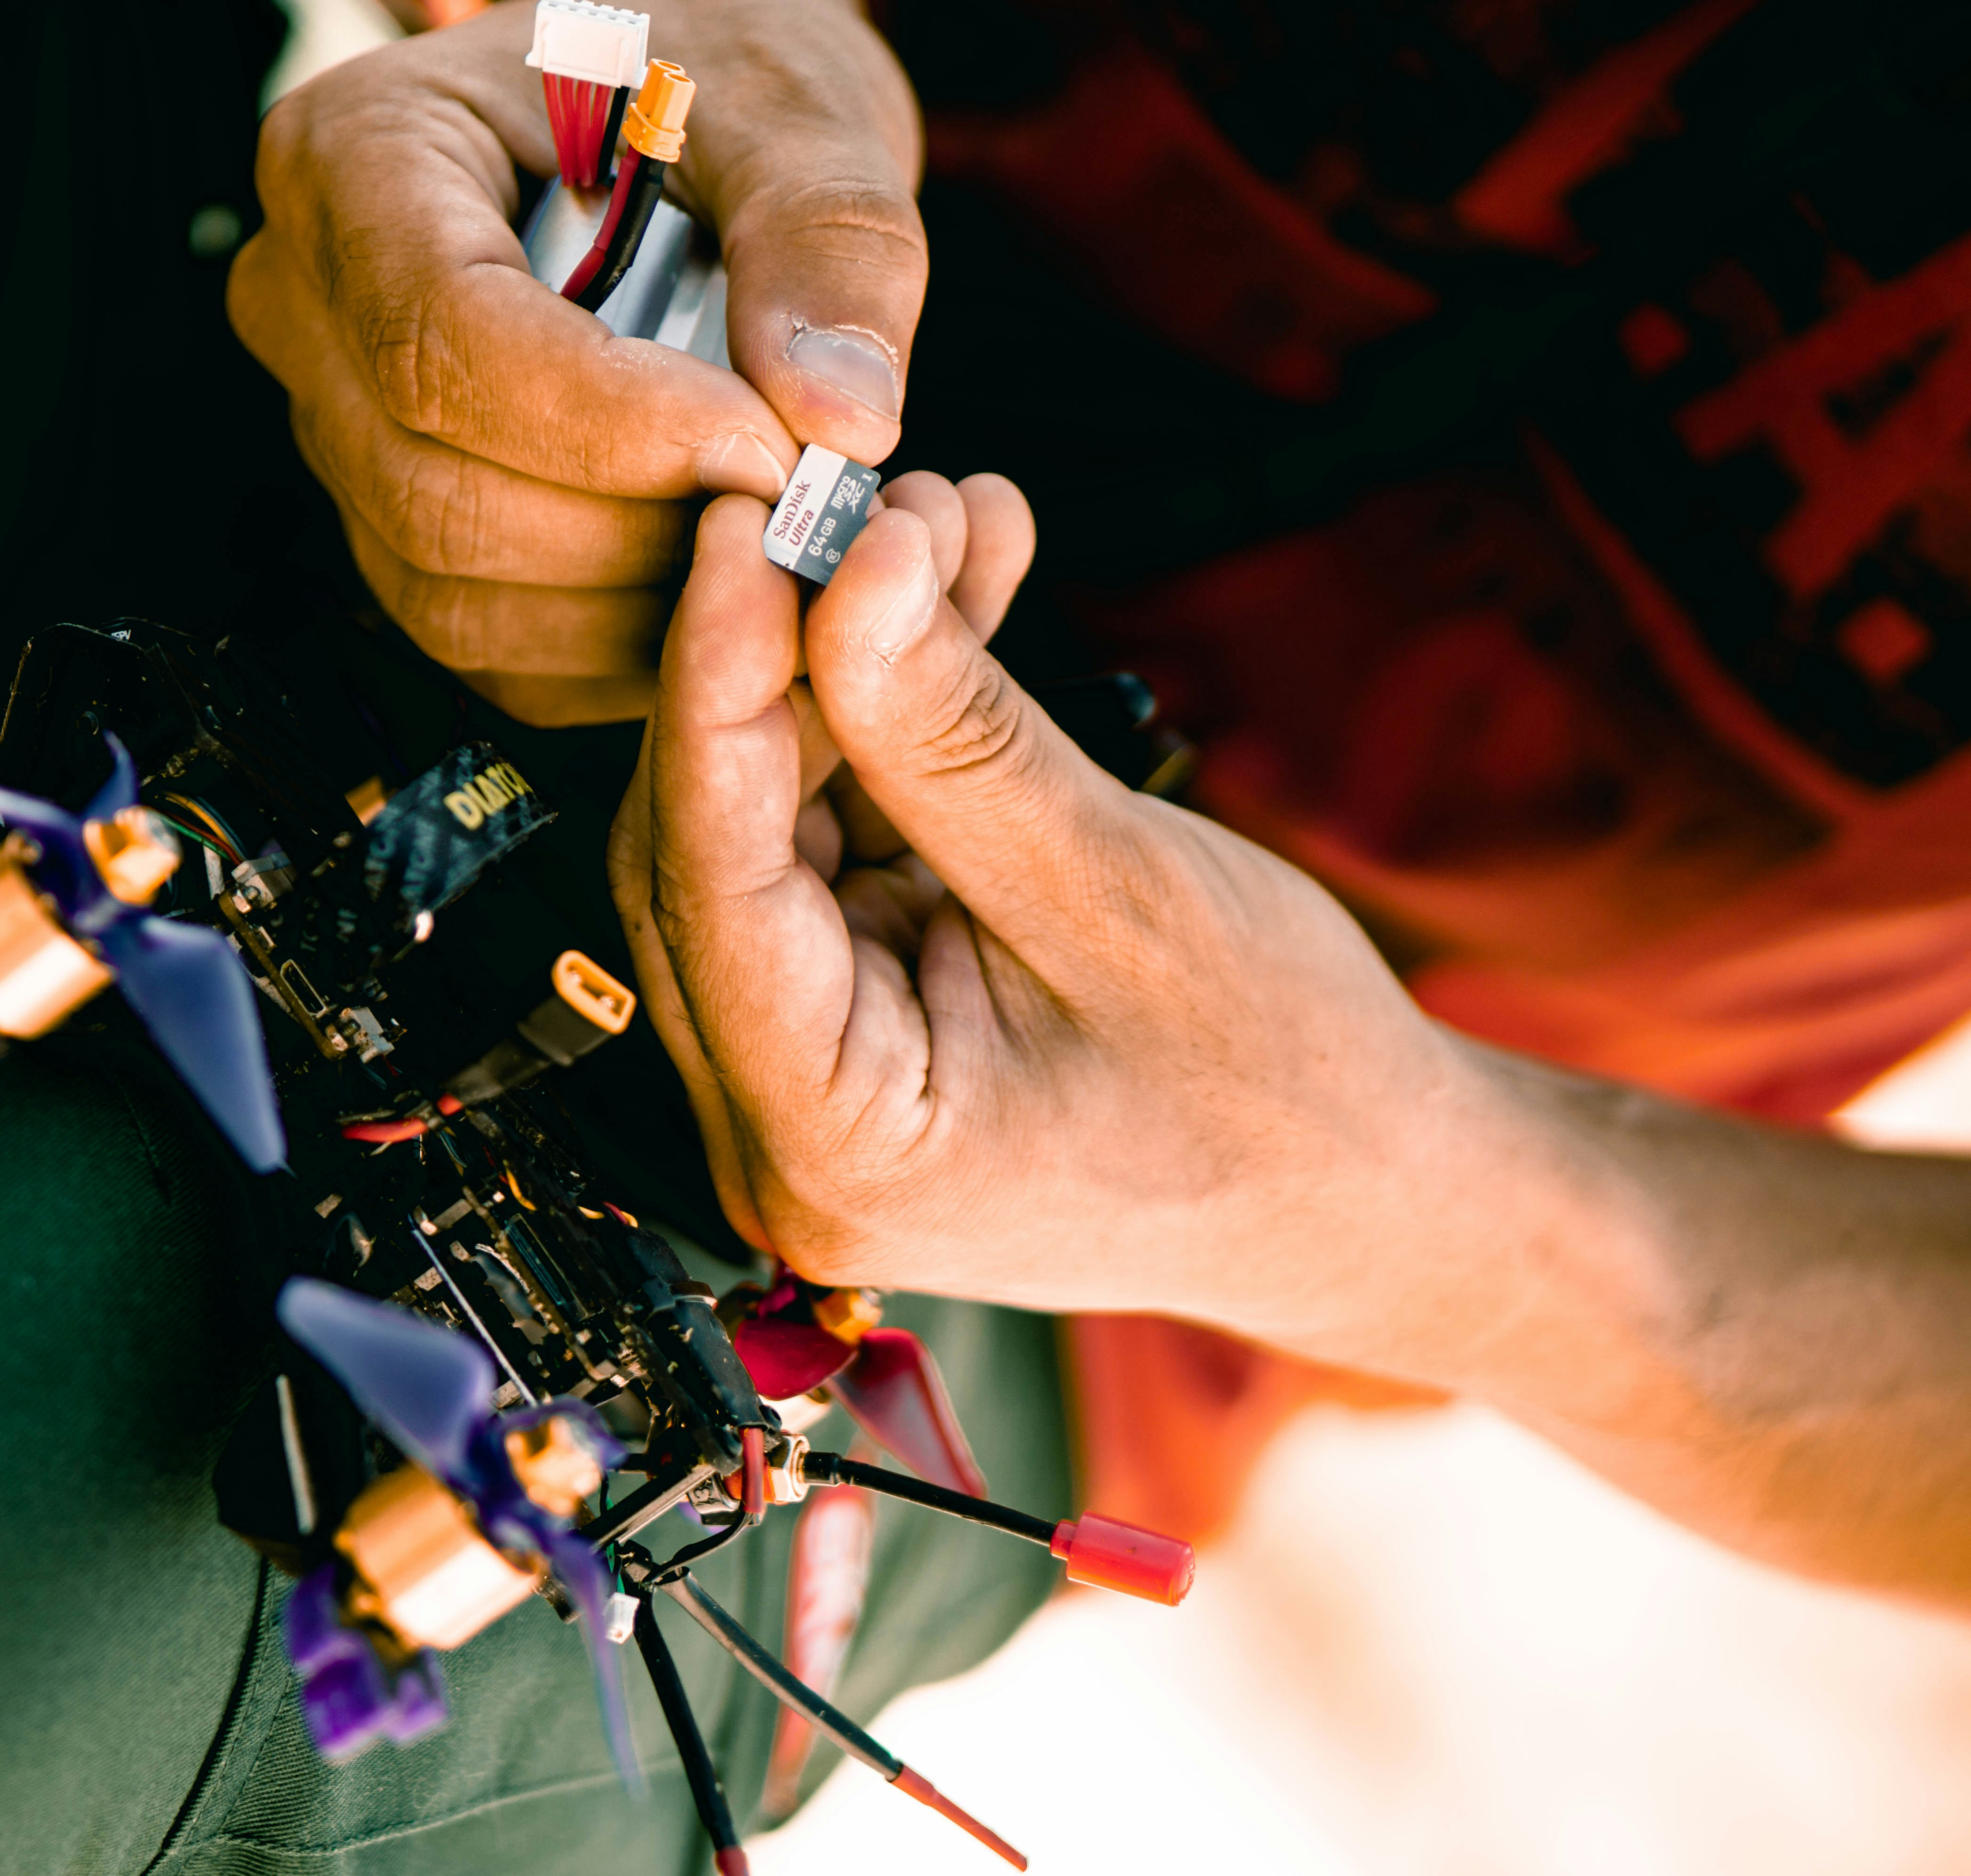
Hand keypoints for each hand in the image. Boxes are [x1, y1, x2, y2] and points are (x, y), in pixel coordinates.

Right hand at [230, 0, 923, 724]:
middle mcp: (306, 304)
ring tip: (766, 539)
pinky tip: (716, 586)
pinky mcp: (391, 532)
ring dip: (632, 603)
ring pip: (451, 592)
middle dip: (637, 531)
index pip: (443, 340)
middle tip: (796, 508)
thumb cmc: (704, 84)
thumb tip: (842, 418)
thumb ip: (829, 239)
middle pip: (435, 489)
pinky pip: (486, 648)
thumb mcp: (790, 104)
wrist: (672, 122)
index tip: (770, 448)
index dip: (613, 428)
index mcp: (356, 157)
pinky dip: (615, 650)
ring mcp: (335, 431)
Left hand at [607, 485, 1496, 1350]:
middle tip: (857, 504)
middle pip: (706, 853)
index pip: (708, 886)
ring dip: (841, 672)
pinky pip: (831, 840)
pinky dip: (886, 726)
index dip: (713, 687)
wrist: (1372, 1185)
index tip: (740, 528)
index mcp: (830, 1150)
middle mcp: (780, 1133)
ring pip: (764, 828)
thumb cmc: (1277, 1084)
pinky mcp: (852, 1012)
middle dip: (783, 663)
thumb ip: (952, 737)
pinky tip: (950, 597)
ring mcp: (807, 1077)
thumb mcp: (1114, 887)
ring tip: (935, 523)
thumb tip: (850, 568)